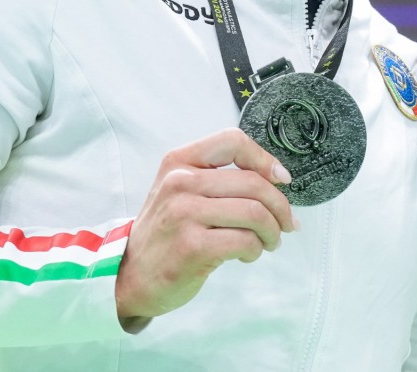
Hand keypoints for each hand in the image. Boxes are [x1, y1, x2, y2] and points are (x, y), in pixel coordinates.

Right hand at [114, 128, 297, 325]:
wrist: (130, 276)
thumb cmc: (166, 233)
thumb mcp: (180, 191)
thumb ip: (217, 178)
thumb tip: (276, 178)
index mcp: (179, 162)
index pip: (233, 141)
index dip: (265, 158)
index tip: (281, 179)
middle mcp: (180, 182)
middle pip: (253, 183)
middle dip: (281, 206)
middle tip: (286, 224)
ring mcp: (184, 214)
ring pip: (254, 213)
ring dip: (273, 231)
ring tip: (270, 241)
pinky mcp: (192, 246)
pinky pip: (245, 241)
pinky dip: (256, 249)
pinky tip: (249, 254)